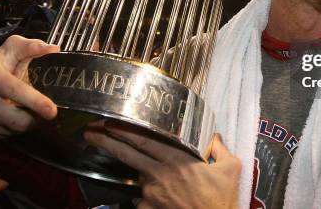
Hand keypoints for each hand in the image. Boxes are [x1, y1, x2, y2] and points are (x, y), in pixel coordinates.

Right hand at [0, 35, 59, 141]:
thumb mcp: (12, 50)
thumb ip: (32, 47)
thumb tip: (53, 49)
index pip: (16, 91)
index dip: (36, 102)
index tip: (52, 111)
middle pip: (17, 120)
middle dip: (33, 118)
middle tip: (38, 111)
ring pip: (10, 131)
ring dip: (20, 123)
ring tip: (16, 109)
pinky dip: (5, 130)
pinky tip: (2, 117)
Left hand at [84, 121, 240, 208]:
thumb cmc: (222, 200)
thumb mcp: (230, 169)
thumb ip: (219, 148)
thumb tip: (214, 137)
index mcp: (177, 159)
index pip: (144, 139)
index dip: (124, 129)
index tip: (109, 120)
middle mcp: (159, 175)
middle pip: (127, 154)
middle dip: (106, 141)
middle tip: (90, 132)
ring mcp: (151, 194)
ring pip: (140, 178)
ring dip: (144, 175)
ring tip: (164, 180)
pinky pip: (144, 200)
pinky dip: (151, 198)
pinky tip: (168, 201)